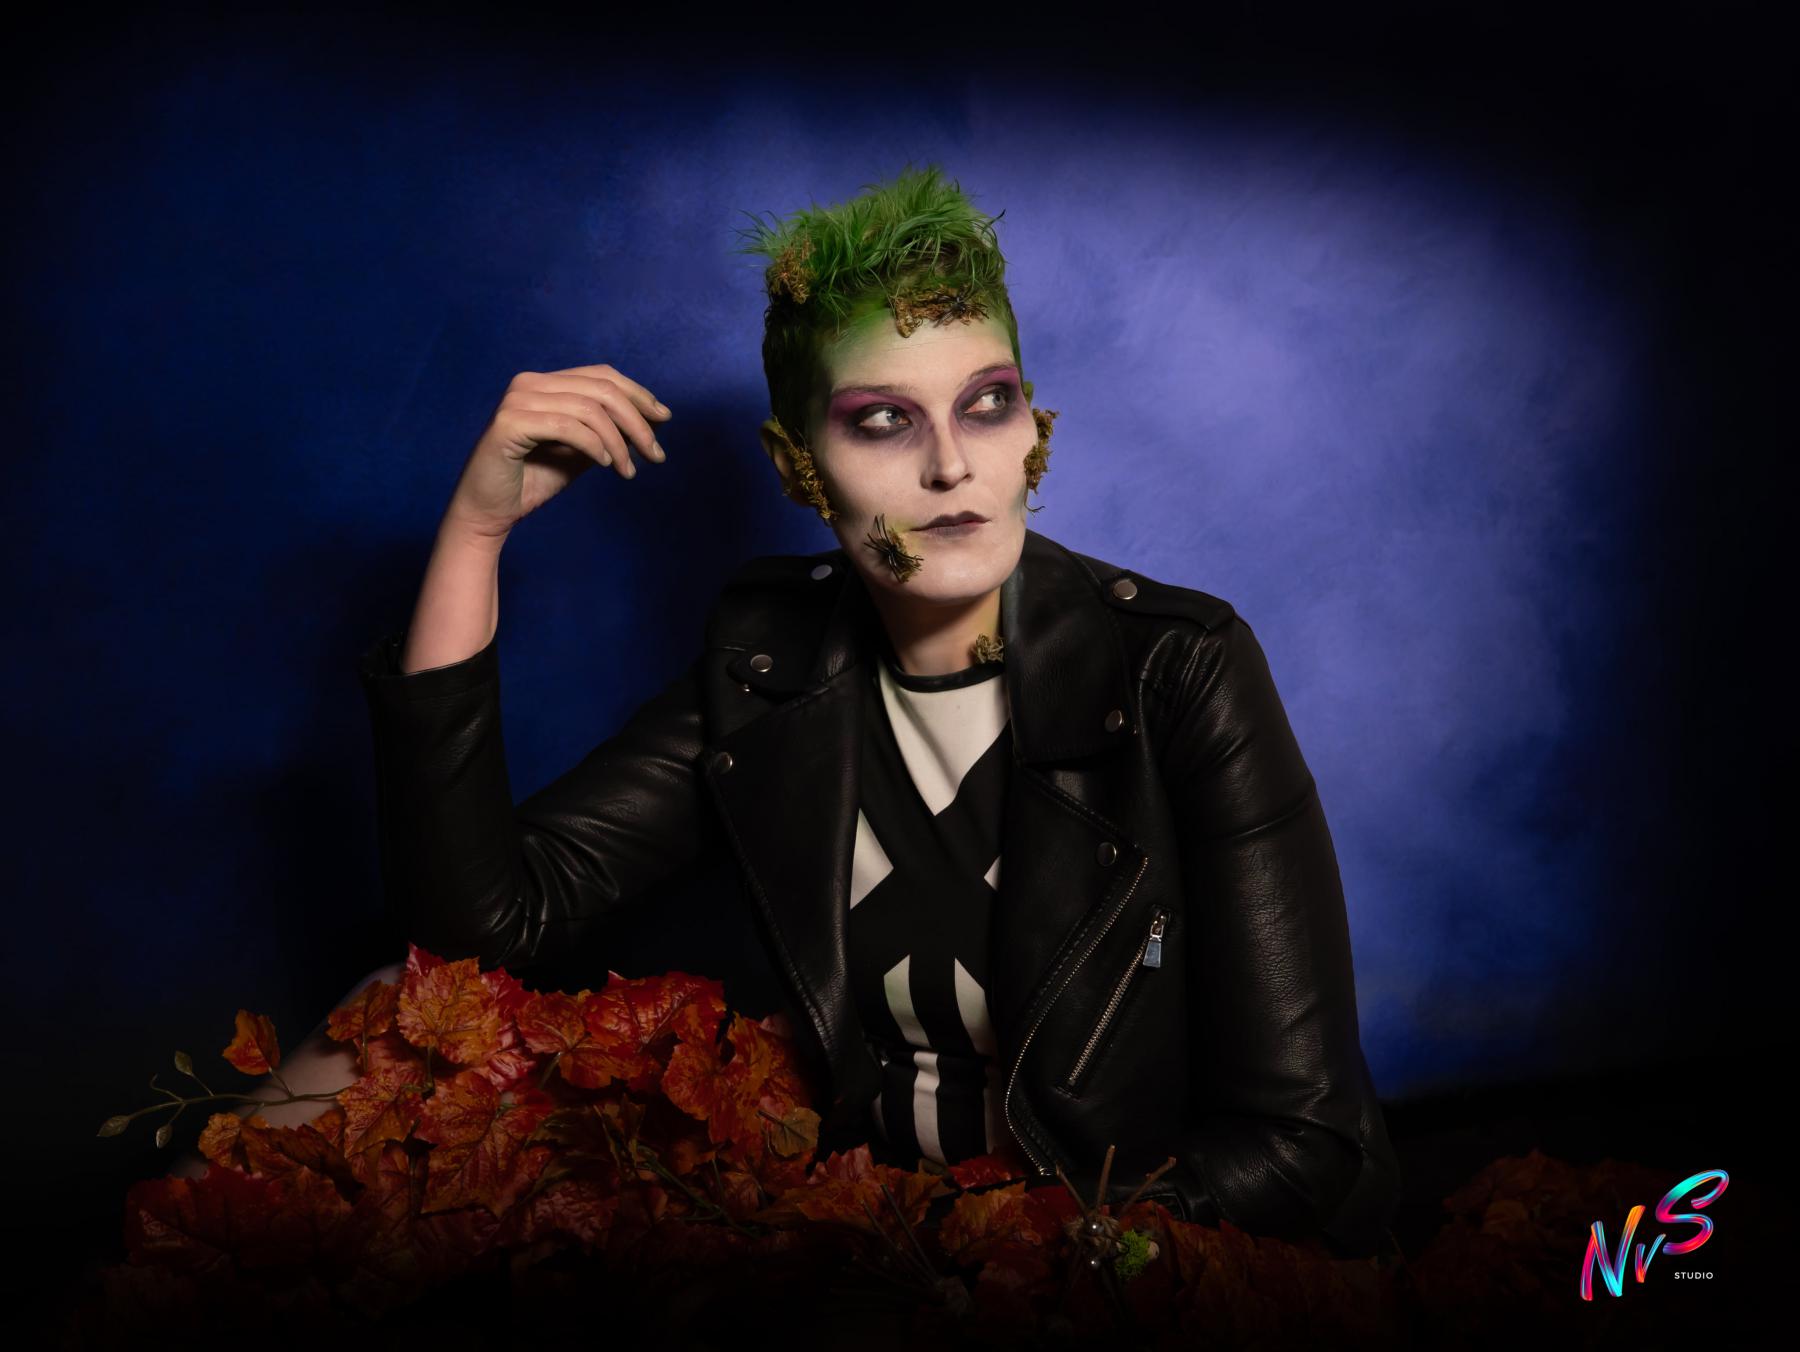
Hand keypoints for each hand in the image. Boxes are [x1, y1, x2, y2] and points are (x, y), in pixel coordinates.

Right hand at [444, 363, 672, 540]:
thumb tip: (654, 419)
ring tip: (628, 471)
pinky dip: (594, 446)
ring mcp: (516, 400)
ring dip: (619, 442)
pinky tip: (606, 464)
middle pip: (601, 389)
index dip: (638, 394)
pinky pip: (567, 427)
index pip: (601, 375)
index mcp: (545, 383)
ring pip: (588, 409)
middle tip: (656, 455)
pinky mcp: (509, 423)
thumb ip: (609, 432)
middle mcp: (528, 383)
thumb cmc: (533, 481)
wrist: (489, 512)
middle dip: (637, 422)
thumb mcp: (582, 453)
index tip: (665, 420)